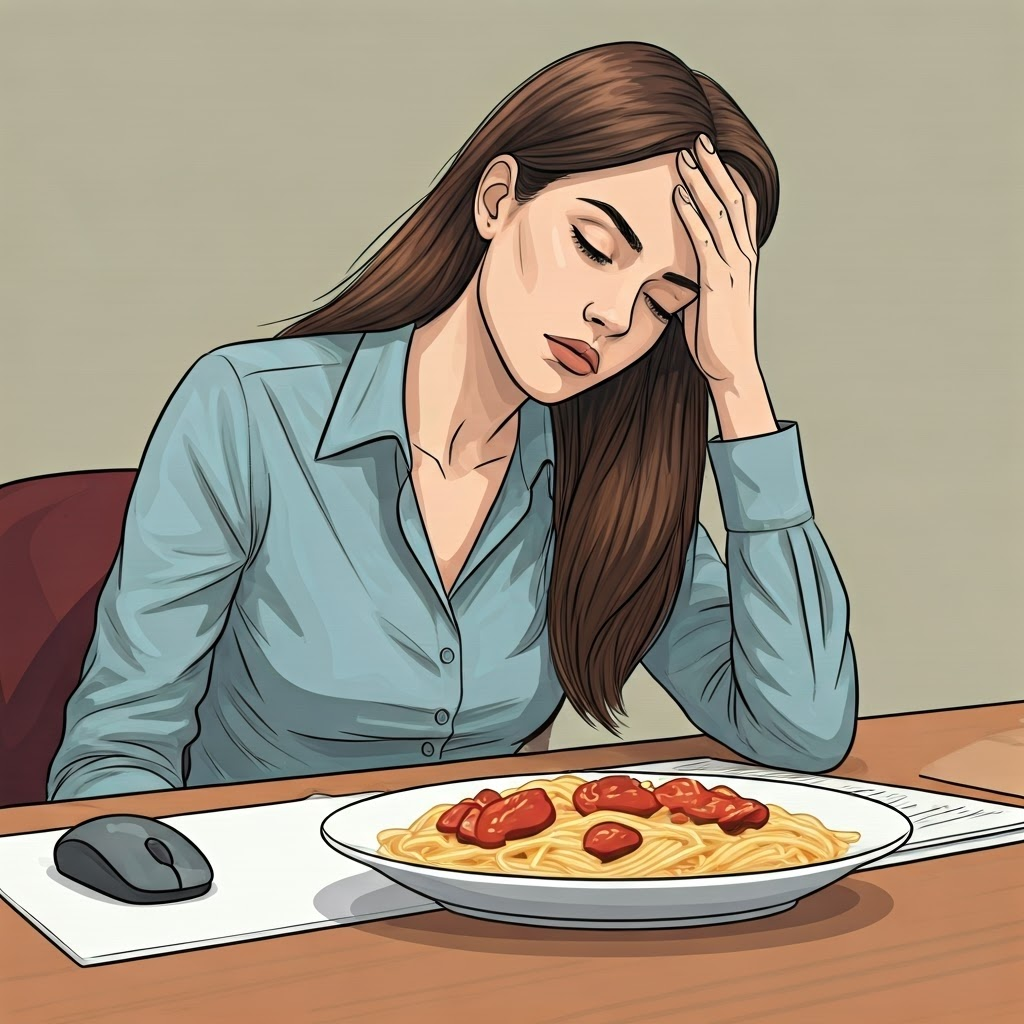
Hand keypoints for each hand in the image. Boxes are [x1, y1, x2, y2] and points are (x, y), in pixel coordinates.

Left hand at [673, 135, 759, 384]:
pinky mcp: (719, 283)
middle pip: (734, 199)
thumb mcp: (705, 298)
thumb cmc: (714, 337)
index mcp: (744, 257)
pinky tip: (678, 196)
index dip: (727, 177)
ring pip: (720, 213)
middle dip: (715, 167)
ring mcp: (734, 268)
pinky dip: (691, 216)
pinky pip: (705, 242)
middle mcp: (744, 256)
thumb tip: (672, 268)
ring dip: (701, 182)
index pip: (741, 206)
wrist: (730, 367)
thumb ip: (695, 276)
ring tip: (685, 155)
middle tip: (698, 138)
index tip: (709, 154)